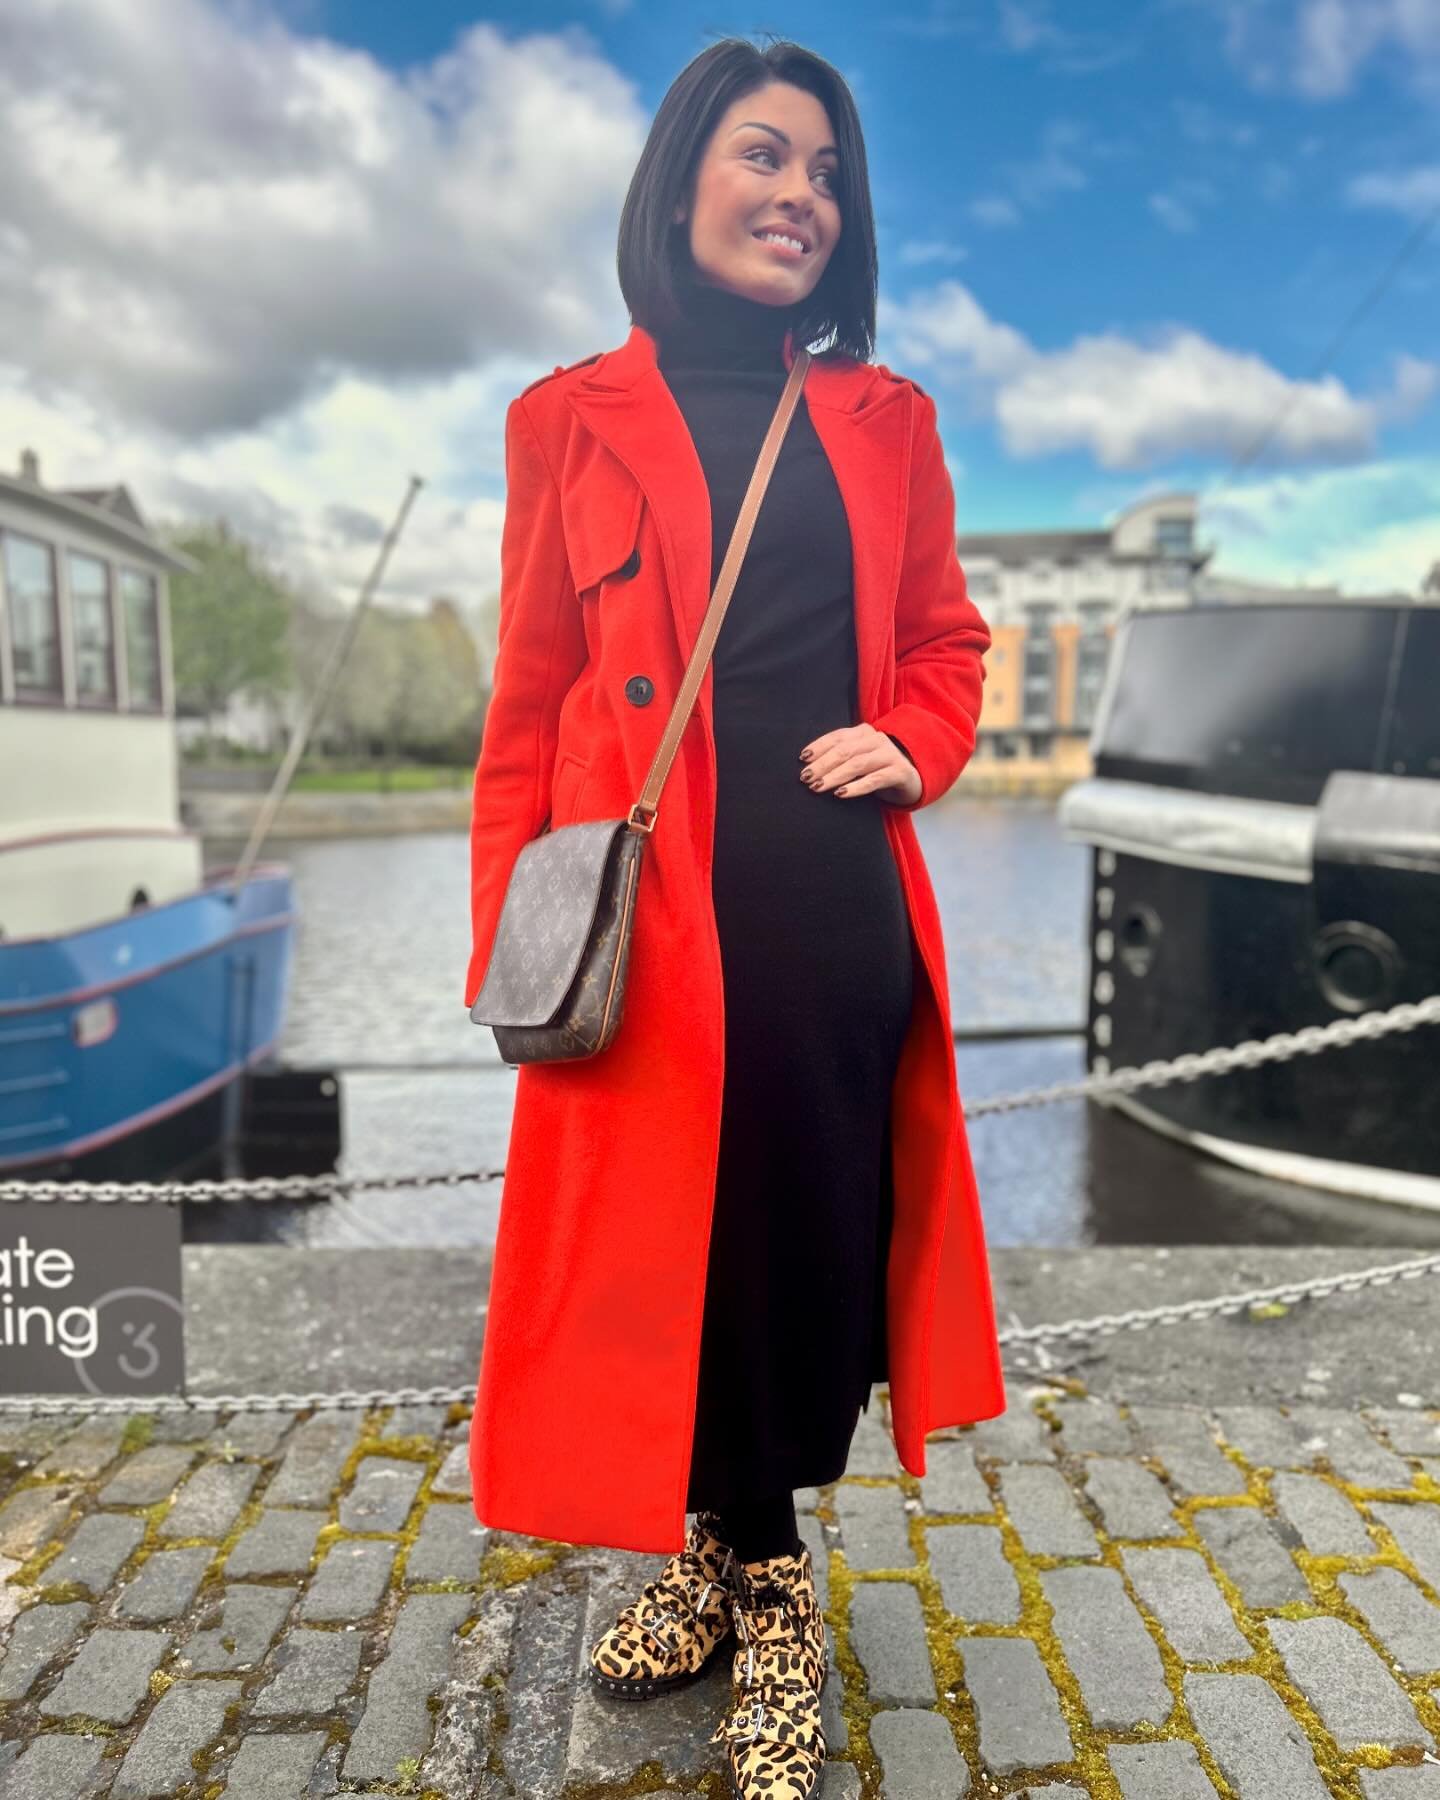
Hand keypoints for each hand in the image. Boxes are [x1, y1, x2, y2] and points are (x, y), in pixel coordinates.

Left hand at [798, 723, 922, 805]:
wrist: (911, 779)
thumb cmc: (877, 769)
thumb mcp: (859, 758)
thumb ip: (841, 756)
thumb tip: (809, 765)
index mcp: (864, 732)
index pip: (838, 737)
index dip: (819, 746)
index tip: (803, 758)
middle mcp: (877, 739)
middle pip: (845, 751)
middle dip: (822, 764)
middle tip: (805, 777)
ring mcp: (889, 755)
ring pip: (857, 764)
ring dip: (834, 776)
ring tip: (818, 786)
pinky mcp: (899, 772)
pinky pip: (874, 780)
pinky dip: (855, 787)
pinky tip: (841, 793)